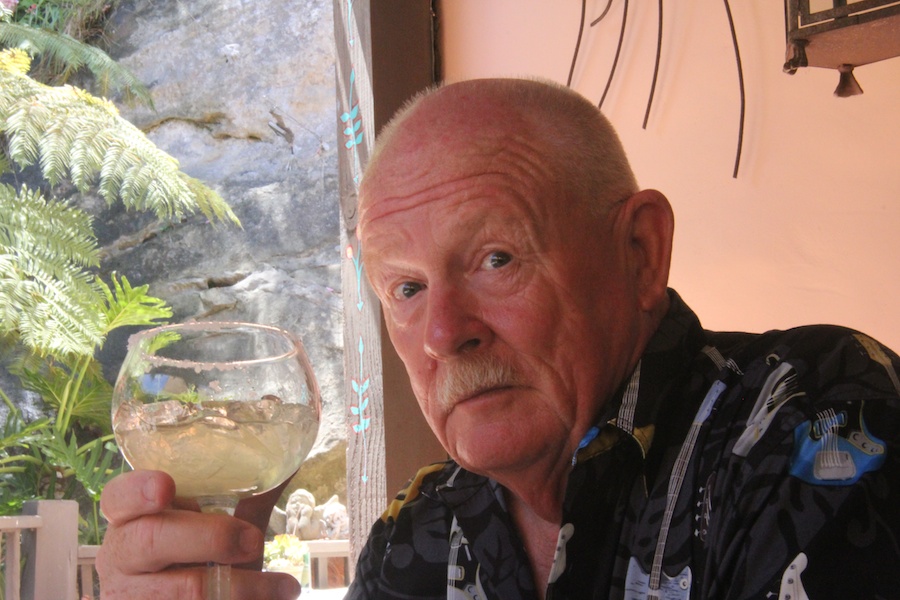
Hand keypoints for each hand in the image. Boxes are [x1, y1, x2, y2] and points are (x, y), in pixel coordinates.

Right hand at [97, 470, 300, 599]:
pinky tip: (272, 598)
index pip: (118, 497)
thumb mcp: (219, 531)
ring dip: (241, 586)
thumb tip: (290, 462)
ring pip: (183, 589)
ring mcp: (130, 595)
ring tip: (284, 587)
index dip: (138, 490)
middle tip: (253, 542)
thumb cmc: (201, 564)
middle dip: (210, 537)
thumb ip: (248, 501)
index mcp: (131, 519)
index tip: (166, 487)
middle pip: (151, 539)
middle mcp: (121, 556)